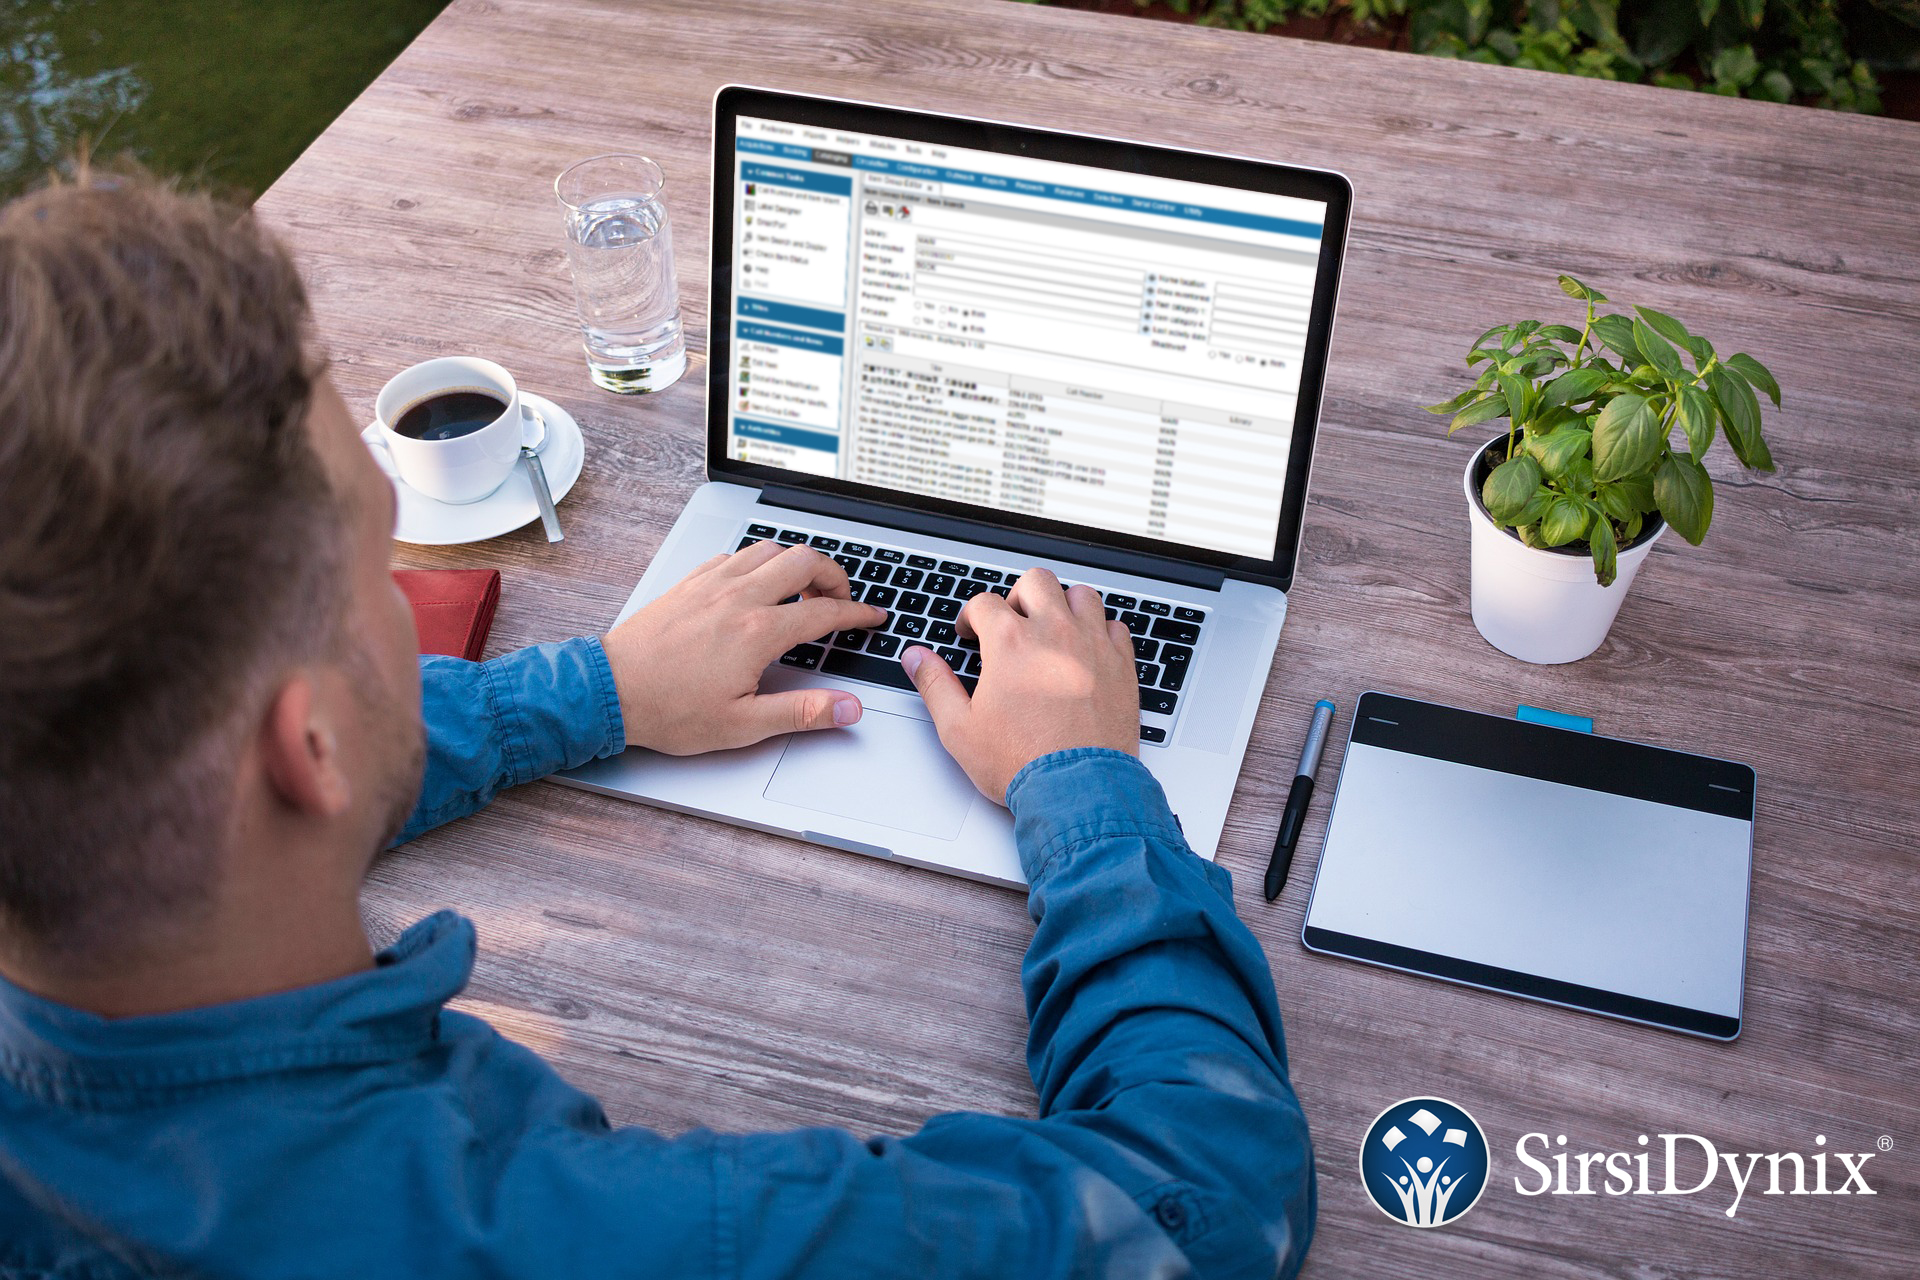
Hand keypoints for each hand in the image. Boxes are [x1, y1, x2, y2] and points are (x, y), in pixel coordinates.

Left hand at [602, 540, 886, 754]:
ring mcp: (713, 584)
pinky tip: (756, 584)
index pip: (825, 612)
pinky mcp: (691, 582)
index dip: (857, 613)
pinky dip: (758, 562)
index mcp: (758, 632)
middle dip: (834, 574)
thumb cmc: (669, 709)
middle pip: (804, 561)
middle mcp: (739, 598)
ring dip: (796, 562)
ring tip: (804, 588)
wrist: (611, 690)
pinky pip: (735, 555)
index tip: (871, 617)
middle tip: (841, 597)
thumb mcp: (744, 726)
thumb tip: (847, 709)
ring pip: (770, 549)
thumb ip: (802, 713)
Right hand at [900, 568, 1138, 802]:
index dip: (972, 616)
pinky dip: (1101, 631)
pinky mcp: (1122, 665)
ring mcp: (1092, 646)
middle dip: (1018, 596)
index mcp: (1010, 642)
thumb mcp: (959, 729)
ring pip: (1082, 595)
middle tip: (1013, 622)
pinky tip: (1089, 650)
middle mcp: (1054, 633)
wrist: (1078, 790)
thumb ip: (935, 685)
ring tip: (1053, 629)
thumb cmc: (1022, 762)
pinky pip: (1116, 627)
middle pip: (1036, 581)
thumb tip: (916, 659)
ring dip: (1064, 605)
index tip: (972, 632)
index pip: (985, 603)